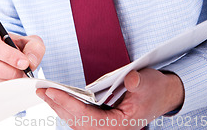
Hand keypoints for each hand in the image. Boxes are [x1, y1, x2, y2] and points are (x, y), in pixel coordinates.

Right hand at [0, 28, 44, 91]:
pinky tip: (11, 85)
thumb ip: (34, 48)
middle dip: (10, 72)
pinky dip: (2, 92)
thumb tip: (30, 61)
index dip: (9, 56)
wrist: (11, 60)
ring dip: (7, 82)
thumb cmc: (17, 49)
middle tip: (23, 73)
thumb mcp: (29, 43)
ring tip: (18, 78)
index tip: (24, 63)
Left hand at [37, 68, 183, 128]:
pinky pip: (82, 117)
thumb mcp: (148, 82)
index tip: (53, 92)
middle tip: (41, 91)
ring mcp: (107, 125)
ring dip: (60, 107)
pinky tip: (59, 98)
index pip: (88, 118)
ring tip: (45, 93)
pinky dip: (69, 107)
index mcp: (121, 124)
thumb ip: (137, 83)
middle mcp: (111, 129)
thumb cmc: (155, 90)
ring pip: (78, 121)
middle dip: (58, 106)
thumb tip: (130, 80)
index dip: (69, 105)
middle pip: (78, 122)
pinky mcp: (104, 119)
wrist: (164, 95)